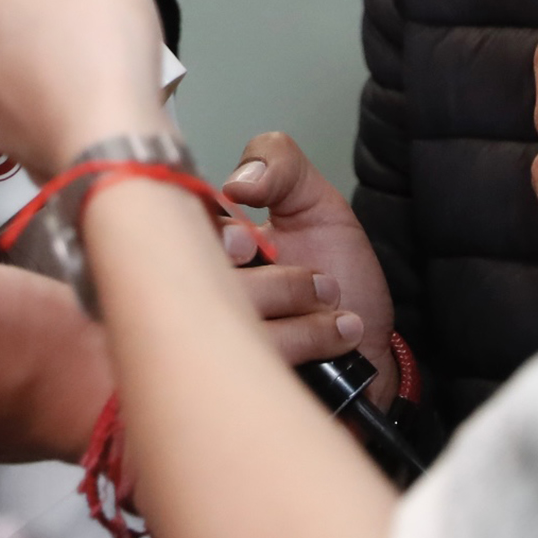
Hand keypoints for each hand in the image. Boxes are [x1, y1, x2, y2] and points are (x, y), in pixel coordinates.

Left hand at [0, 0, 168, 177]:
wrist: (111, 139)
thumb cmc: (93, 45)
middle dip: (26, 25)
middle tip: (73, 21)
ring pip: (13, 78)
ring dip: (43, 71)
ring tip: (93, 66)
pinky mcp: (22, 150)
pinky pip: (40, 119)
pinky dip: (62, 111)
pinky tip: (95, 104)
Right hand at [221, 132, 391, 402]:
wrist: (367, 349)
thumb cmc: (335, 274)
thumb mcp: (317, 203)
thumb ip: (279, 161)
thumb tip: (236, 183)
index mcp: (202, 237)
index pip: (170, 221)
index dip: (210, 232)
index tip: (248, 241)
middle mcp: (194, 283)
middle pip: (196, 276)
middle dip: (268, 280)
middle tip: (315, 278)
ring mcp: (211, 334)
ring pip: (232, 317)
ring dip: (303, 307)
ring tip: (334, 305)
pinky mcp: (234, 376)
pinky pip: (257, 356)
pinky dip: (312, 338)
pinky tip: (338, 333)